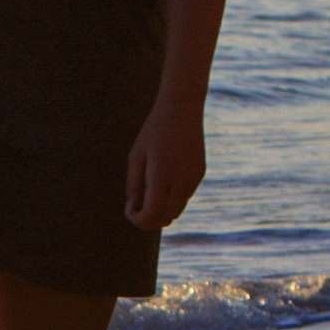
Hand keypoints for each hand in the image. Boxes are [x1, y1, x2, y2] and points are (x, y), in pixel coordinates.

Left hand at [123, 102, 206, 234]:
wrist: (182, 109)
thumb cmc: (153, 132)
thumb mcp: (136, 156)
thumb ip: (134, 185)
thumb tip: (136, 208)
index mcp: (162, 175)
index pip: (152, 214)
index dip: (137, 219)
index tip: (129, 208)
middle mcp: (181, 180)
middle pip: (165, 218)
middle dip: (148, 220)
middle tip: (136, 208)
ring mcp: (194, 178)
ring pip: (177, 211)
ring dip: (161, 211)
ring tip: (147, 194)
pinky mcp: (200, 174)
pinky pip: (185, 197)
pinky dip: (171, 199)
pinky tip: (163, 182)